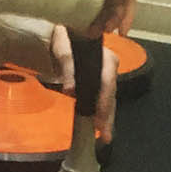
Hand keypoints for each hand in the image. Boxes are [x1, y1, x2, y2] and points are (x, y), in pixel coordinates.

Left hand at [50, 26, 118, 140]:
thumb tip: (71, 90)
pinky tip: (102, 127)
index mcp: (104, 55)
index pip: (107, 80)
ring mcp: (105, 75)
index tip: (99, 117)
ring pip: (109, 98)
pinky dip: (102, 113)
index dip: (104, 99)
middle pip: (111, 92)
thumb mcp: (62, 47)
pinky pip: (103, 99)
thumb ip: (67, 65)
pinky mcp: (98, 83)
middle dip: (108, 114)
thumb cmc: (61, 38)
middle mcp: (109, 66)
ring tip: (106, 136)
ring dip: (107, 117)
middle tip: (106, 134)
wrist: (59, 35)